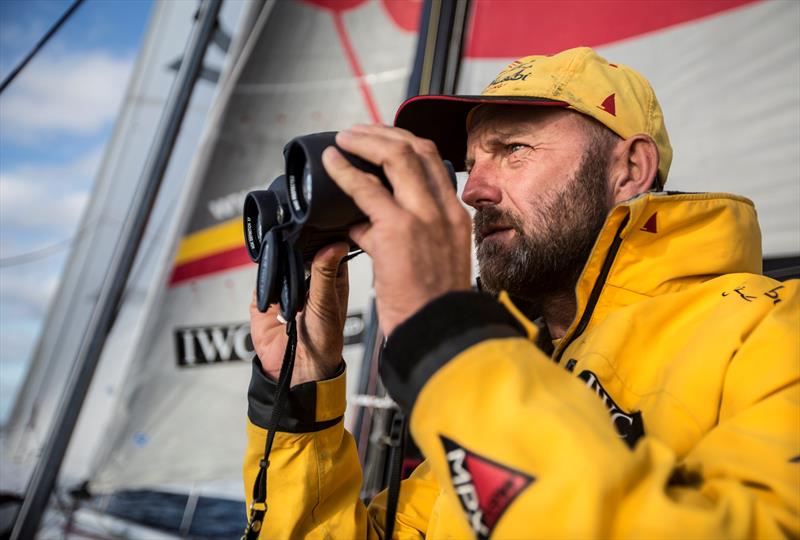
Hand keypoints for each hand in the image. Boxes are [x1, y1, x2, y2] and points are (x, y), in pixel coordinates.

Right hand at [250, 242, 349, 385]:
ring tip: (281, 255)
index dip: (323, 235)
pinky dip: (264, 278)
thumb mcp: (326, 303)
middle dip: (295, 244)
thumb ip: (326, 272)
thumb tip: (337, 243)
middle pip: (299, 251)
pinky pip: (262, 280)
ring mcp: (285, 288)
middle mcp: (308, 280)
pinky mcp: (265, 298)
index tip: (317, 222)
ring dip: (277, 260)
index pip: (327, 247)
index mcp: (330, 278)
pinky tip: (270, 279)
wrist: (296, 369)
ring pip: (278, 262)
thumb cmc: (323, 340)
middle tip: (293, 231)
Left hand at [322, 124, 471, 336]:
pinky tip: (331, 163)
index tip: (382, 140)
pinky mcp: (398, 230)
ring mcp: (423, 217)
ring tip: (343, 139)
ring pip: (396, 156)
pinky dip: (345, 171)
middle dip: (383, 133)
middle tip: (358, 133)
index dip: (404, 142)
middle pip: (416, 148)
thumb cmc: (431, 306)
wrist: (439, 333)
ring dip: (365, 141)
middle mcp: (443, 210)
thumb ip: (398, 235)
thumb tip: (364, 224)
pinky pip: (366, 189)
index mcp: (455, 216)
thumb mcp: (428, 261)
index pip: (433, 161)